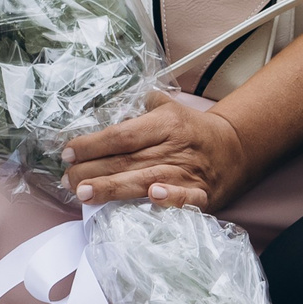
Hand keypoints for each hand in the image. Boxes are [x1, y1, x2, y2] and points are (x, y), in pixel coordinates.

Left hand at [62, 93, 252, 211]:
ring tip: (85, 194)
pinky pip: (186, 198)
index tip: (68, 152)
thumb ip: (139, 105)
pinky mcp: (201, 193)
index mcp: (164, 124)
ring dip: (113, 188)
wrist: (235, 148)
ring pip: (145, 180)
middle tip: (67, 179)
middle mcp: (172, 147)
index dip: (93, 144)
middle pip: (127, 160)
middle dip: (92, 170)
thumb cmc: (192, 129)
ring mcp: (187, 172)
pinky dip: (171, 199)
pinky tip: (151, 198)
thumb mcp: (168, 107)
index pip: (122, 135)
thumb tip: (106, 104)